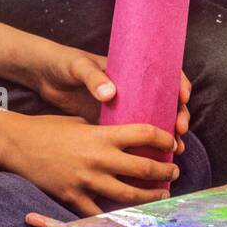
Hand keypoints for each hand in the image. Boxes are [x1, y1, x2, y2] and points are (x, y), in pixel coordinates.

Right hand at [0, 112, 181, 215]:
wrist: (17, 144)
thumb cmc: (49, 129)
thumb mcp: (81, 121)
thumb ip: (104, 131)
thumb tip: (129, 137)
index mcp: (101, 135)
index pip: (143, 133)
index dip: (164, 138)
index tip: (173, 143)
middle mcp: (98, 158)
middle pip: (144, 168)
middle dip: (165, 171)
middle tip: (173, 172)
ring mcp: (86, 181)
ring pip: (129, 194)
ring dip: (151, 195)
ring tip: (162, 193)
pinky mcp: (74, 198)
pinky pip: (101, 212)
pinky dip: (118, 215)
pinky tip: (130, 213)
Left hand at [29, 44, 189, 154]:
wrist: (44, 76)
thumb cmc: (64, 64)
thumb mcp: (79, 67)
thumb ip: (93, 78)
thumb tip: (110, 93)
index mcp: (129, 71)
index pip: (164, 74)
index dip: (178, 84)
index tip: (183, 98)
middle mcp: (132, 90)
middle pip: (165, 102)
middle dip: (178, 116)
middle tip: (180, 131)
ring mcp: (123, 108)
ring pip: (154, 122)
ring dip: (168, 136)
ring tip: (177, 150)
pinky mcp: (110, 125)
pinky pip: (133, 138)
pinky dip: (145, 149)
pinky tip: (153, 161)